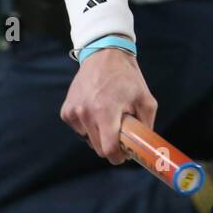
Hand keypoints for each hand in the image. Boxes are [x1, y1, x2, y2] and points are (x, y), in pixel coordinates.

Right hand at [59, 46, 156, 165]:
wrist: (104, 55)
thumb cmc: (128, 78)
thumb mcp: (146, 100)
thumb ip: (146, 126)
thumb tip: (144, 148)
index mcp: (106, 111)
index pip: (109, 149)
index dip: (118, 156)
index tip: (125, 154)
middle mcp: (86, 113)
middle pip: (98, 148)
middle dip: (111, 145)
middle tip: (121, 132)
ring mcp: (74, 112)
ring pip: (89, 140)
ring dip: (100, 134)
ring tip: (109, 114)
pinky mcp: (66, 111)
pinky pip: (80, 130)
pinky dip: (89, 126)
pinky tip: (96, 109)